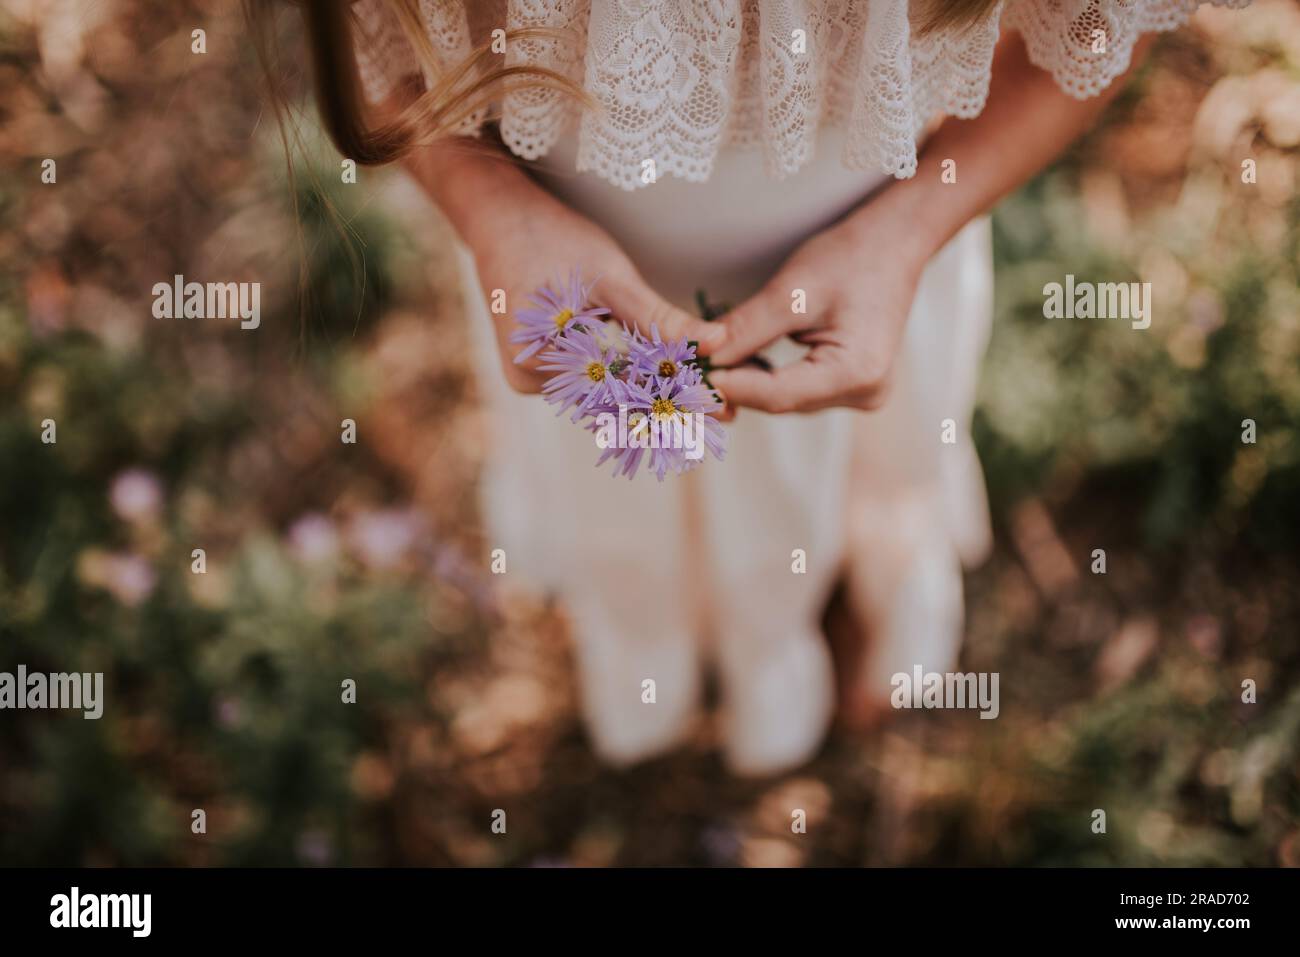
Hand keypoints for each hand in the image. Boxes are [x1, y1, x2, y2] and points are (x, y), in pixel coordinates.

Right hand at [409, 139, 713, 394]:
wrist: (498, 217)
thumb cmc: (552, 238)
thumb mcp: (611, 276)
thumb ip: (659, 318)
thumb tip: (716, 344)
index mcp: (542, 364)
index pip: (623, 394)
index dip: (677, 402)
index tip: (723, 410)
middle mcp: (533, 381)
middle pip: (615, 401)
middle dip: (671, 404)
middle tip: (727, 416)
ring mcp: (534, 377)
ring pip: (606, 394)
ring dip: (654, 394)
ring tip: (708, 404)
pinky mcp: (541, 368)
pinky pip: (594, 381)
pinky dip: (630, 379)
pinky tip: (670, 384)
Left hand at [699, 209, 926, 413]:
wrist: (893, 244)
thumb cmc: (850, 257)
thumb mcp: (792, 290)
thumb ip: (747, 329)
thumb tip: (703, 358)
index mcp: (858, 372)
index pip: (778, 394)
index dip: (731, 386)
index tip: (691, 374)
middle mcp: (865, 393)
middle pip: (782, 400)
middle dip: (737, 383)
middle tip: (692, 367)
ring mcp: (863, 394)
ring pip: (788, 397)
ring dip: (750, 381)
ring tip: (712, 360)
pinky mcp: (854, 386)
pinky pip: (800, 389)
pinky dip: (770, 376)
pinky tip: (744, 358)